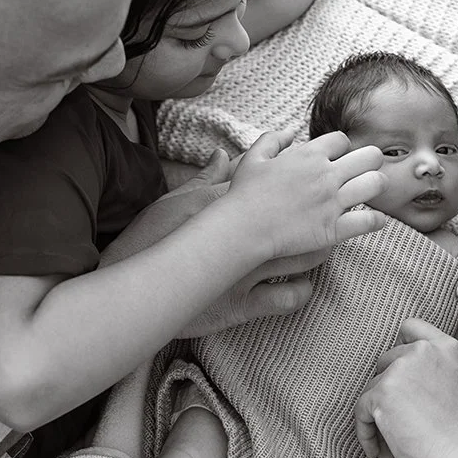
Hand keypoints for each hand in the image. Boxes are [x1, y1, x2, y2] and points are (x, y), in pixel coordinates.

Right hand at [98, 149, 336, 336]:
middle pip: (300, 220)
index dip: (295, 179)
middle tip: (326, 213)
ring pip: (305, 257)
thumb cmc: (148, 241)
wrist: (131, 288)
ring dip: (319, 249)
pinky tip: (302, 285)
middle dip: (319, 215)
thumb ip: (204, 179)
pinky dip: (302, 291)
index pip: (271, 186)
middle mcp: (243, 237)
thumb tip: (223, 154)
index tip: (310, 174)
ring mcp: (246, 272)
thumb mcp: (173, 202)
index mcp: (226, 207)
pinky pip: (289, 297)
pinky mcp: (244, 304)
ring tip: (321, 246)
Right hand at [223, 128, 385, 260]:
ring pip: (376, 184)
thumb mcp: (253, 158)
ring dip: (377, 185)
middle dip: (370, 161)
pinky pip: (369, 221)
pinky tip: (375, 219)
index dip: (342, 148)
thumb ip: (272, 139)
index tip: (336, 159)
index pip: (342, 140)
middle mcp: (326, 175)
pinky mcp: (334, 228)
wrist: (242, 228)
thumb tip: (290, 131)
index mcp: (309, 155)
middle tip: (364, 171)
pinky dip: (377, 219)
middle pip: (369, 156)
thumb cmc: (244, 193)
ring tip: (371, 191)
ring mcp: (332, 202)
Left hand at [355, 318, 457, 457]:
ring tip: (393, 451)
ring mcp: (400, 369)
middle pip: (385, 362)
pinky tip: (380, 455)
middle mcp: (422, 351)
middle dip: (387, 393)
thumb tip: (398, 375)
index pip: (410, 328)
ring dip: (378, 419)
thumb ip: (432, 371)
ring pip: (371, 389)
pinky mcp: (381, 393)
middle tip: (399, 427)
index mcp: (445, 347)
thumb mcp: (457, 386)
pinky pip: (361, 412)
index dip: (399, 347)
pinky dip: (367, 434)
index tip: (398, 373)